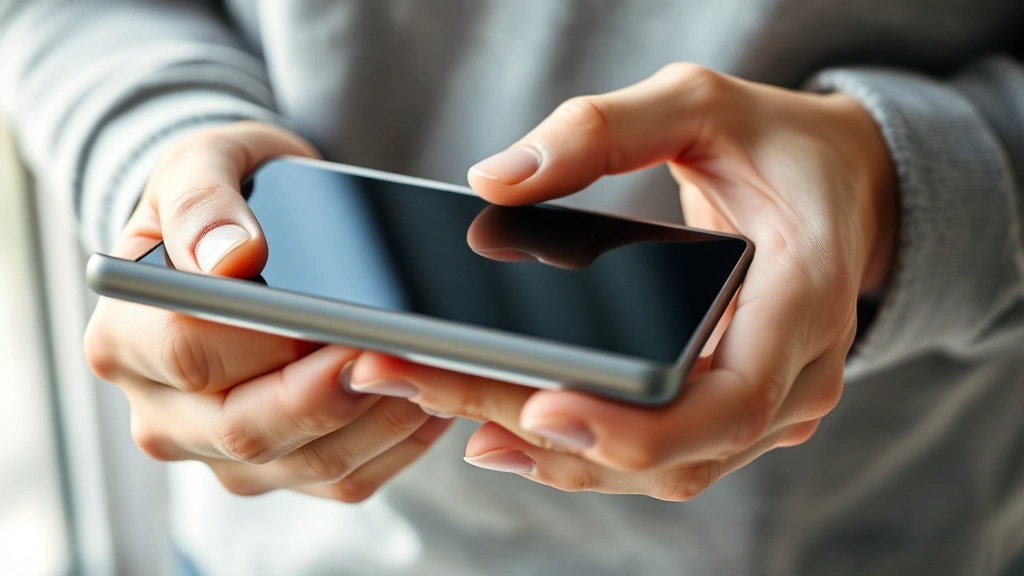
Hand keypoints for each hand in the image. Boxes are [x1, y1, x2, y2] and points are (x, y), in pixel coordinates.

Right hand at [84, 122, 451, 501]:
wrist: (240, 239)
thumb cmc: (222, 199)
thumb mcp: (202, 165)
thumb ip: (202, 202)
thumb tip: (229, 257)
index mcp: (124, 341)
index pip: (191, 356)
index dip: (272, 344)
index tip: (342, 324)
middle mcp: (161, 411)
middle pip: (249, 430)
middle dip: (337, 396)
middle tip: (406, 354)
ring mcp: (218, 451)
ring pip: (310, 463)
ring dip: (383, 419)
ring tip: (436, 367)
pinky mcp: (276, 471)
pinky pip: (344, 480)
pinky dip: (398, 442)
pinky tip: (432, 395)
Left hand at [348, 64, 897, 499]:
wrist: (839, 186)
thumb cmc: (779, 145)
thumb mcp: (700, 104)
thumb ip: (604, 131)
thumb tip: (499, 179)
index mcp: (806, 299)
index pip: (732, 399)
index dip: (639, 428)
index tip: (543, 409)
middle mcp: (795, 375)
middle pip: (673, 449)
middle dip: (552, 437)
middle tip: (436, 391)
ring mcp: (764, 406)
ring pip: (658, 468)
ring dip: (551, 451)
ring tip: (447, 404)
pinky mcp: (728, 412)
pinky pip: (657, 453)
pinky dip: (580, 447)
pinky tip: (499, 419)